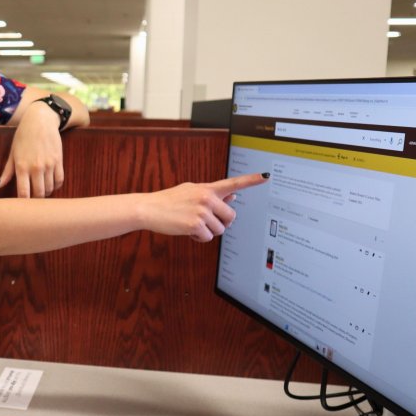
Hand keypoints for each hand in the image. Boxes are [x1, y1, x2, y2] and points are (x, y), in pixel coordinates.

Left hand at [0, 103, 63, 197]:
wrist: (40, 120)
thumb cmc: (23, 136)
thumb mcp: (12, 152)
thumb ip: (7, 171)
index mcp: (22, 166)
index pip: (23, 193)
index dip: (24, 203)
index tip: (23, 206)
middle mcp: (36, 167)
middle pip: (39, 194)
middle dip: (36, 200)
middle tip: (33, 200)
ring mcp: (49, 164)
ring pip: (50, 188)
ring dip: (46, 192)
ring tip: (41, 191)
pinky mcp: (59, 161)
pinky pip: (59, 180)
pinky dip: (56, 185)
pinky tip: (51, 184)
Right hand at [138, 172, 268, 241]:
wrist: (148, 208)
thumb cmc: (168, 201)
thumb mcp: (191, 192)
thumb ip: (212, 195)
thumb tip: (233, 197)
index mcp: (207, 188)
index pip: (233, 183)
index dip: (251, 180)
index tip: (266, 176)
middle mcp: (207, 197)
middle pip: (231, 217)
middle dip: (221, 224)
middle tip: (206, 223)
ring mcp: (201, 211)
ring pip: (219, 230)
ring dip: (207, 232)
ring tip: (191, 225)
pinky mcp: (195, 224)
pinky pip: (207, 238)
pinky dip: (198, 238)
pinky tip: (187, 231)